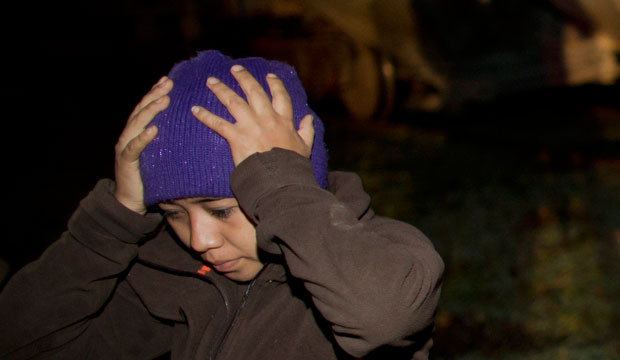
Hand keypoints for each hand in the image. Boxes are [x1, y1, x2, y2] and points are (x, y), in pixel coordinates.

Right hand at [114, 76, 171, 213]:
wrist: (130, 201)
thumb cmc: (148, 176)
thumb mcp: (159, 155)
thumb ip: (168, 141)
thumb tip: (189, 131)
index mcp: (137, 131)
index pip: (146, 108)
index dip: (155, 92)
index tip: (168, 80)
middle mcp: (129, 135)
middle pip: (141, 110)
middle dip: (154, 95)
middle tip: (168, 84)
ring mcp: (125, 146)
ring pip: (137, 124)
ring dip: (151, 110)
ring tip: (163, 100)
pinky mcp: (126, 161)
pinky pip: (135, 147)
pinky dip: (143, 137)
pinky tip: (153, 130)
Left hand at [190, 65, 313, 165]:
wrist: (280, 178)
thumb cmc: (293, 166)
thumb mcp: (305, 147)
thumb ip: (307, 131)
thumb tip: (308, 118)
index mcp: (283, 121)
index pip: (280, 97)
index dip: (275, 85)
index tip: (269, 76)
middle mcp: (266, 118)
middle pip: (254, 92)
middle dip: (244, 78)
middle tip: (235, 69)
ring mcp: (250, 126)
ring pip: (234, 102)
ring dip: (221, 90)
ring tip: (211, 81)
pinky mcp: (236, 136)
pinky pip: (218, 123)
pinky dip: (205, 116)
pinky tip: (195, 109)